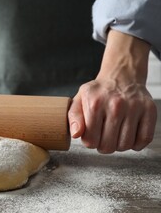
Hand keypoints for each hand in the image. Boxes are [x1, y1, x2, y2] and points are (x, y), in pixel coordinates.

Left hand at [68, 30, 156, 152]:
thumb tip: (76, 134)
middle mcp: (115, 105)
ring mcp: (134, 108)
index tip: (91, 136)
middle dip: (103, 146)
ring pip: (125, 145)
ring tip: (115, 135)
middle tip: (103, 138)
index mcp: (95, 104)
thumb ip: (74, 118)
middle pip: (108, 146)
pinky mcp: (149, 110)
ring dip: (119, 146)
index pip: (90, 140)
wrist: (121, 76)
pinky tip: (129, 135)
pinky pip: (144, 139)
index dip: (89, 142)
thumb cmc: (98, 92)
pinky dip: (136, 143)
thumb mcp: (79, 100)